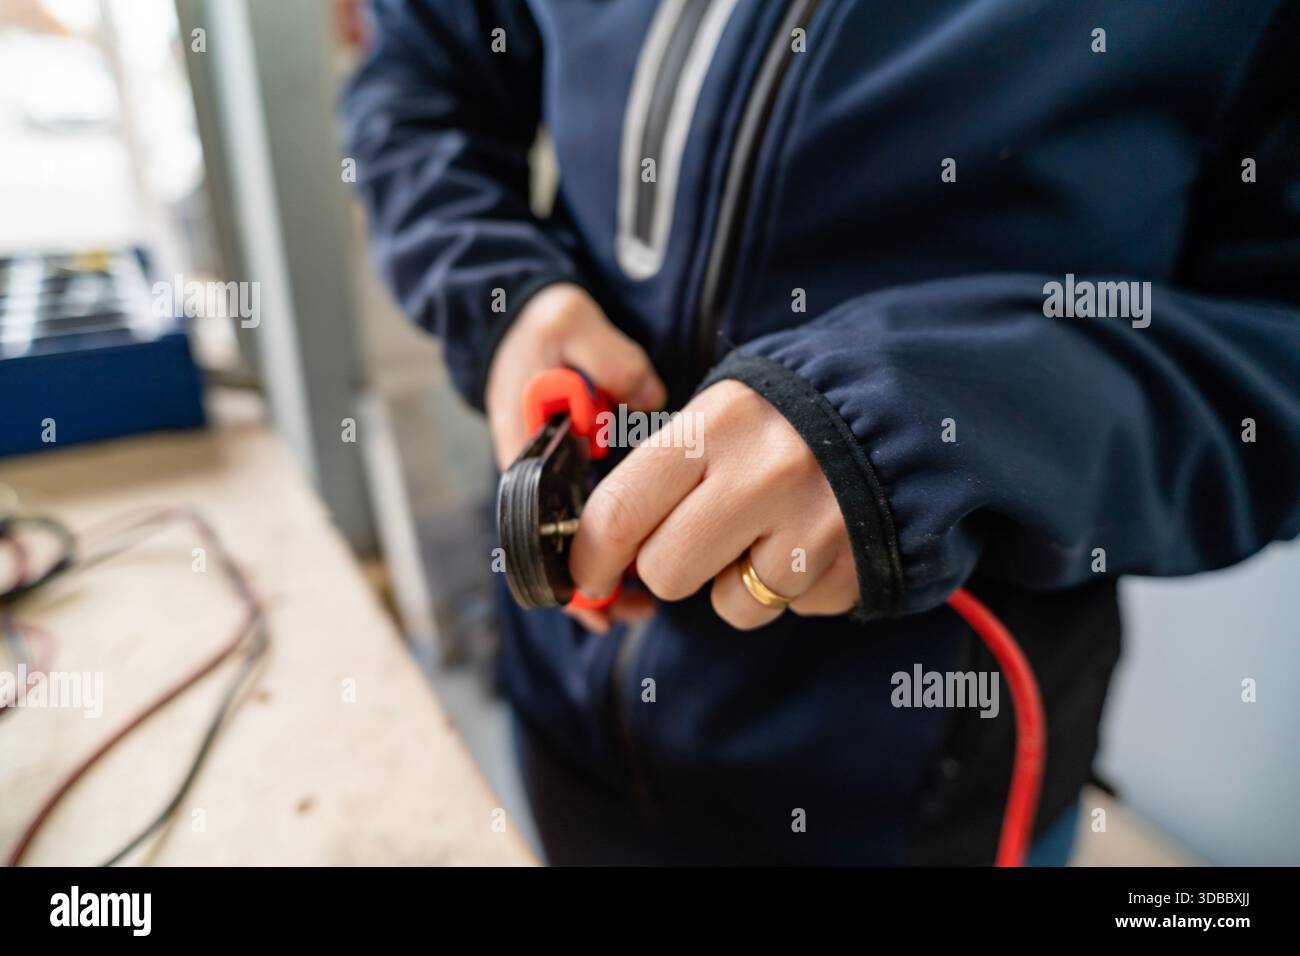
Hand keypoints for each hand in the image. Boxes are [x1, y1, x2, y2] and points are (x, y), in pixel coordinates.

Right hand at [485, 282, 665, 630]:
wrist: (521, 323)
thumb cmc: (542, 326)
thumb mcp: (569, 321)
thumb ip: (610, 356)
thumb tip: (648, 398)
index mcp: (524, 448)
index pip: (536, 524)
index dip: (565, 566)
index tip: (594, 596)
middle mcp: (535, 474)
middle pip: (556, 547)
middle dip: (591, 586)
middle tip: (632, 611)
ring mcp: (555, 479)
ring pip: (578, 543)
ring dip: (607, 575)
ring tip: (641, 604)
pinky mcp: (576, 474)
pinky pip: (597, 523)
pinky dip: (619, 548)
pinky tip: (643, 574)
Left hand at [570, 379, 857, 630]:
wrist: (902, 407)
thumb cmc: (785, 416)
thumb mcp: (720, 412)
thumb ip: (661, 470)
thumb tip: (597, 547)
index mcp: (714, 425)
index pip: (618, 513)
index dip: (589, 557)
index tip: (587, 573)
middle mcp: (763, 475)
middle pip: (666, 572)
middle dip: (669, 564)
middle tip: (695, 537)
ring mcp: (815, 525)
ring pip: (730, 604)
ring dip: (737, 581)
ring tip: (769, 528)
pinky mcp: (854, 567)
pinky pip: (791, 607)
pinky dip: (793, 584)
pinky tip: (813, 536)